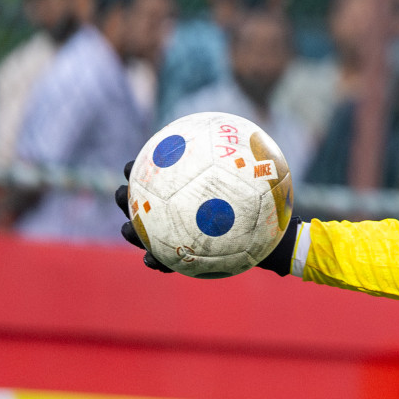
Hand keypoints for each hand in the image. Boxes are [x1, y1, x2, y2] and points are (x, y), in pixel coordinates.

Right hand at [114, 161, 302, 275]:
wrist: (273, 241)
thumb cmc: (265, 209)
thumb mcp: (258, 183)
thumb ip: (245, 165)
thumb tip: (249, 135)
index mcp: (186, 193)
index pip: (156, 181)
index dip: (136, 173)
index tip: (131, 166)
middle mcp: (177, 214)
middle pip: (141, 206)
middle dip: (126, 201)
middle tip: (124, 194)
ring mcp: (178, 237)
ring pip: (144, 235)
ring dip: (133, 233)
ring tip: (129, 230)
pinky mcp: (185, 260)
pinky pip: (166, 263)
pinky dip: (157, 262)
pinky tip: (152, 261)